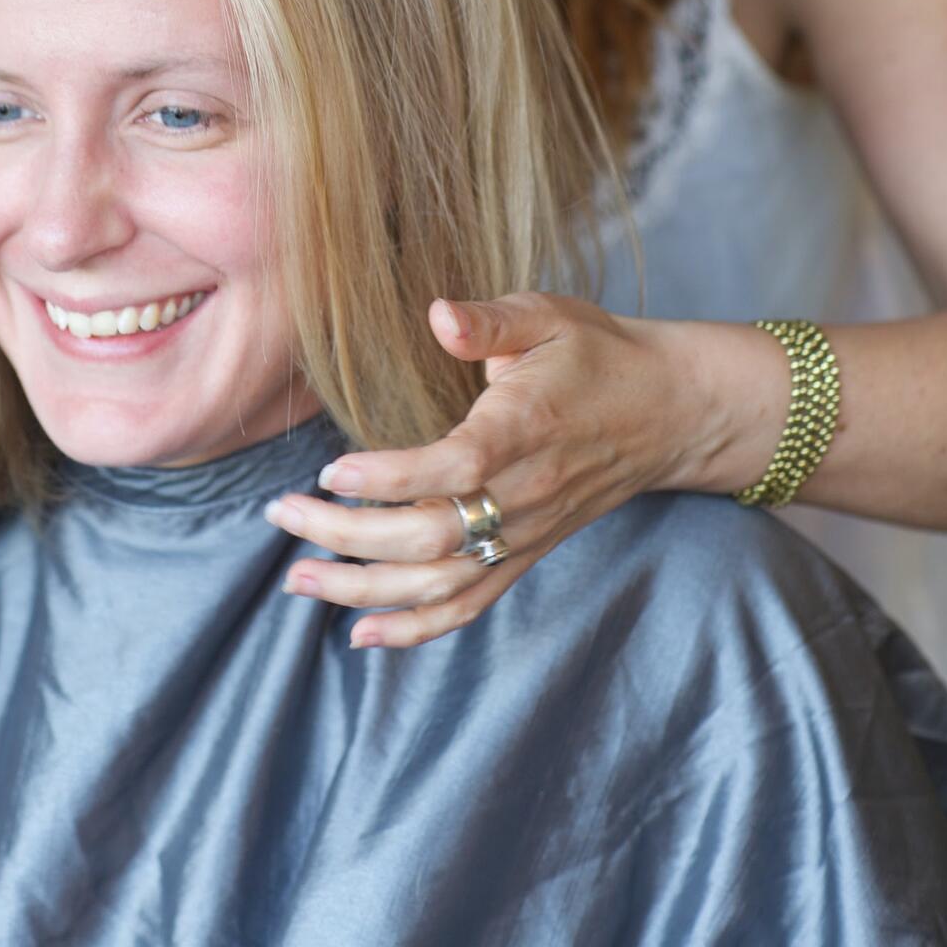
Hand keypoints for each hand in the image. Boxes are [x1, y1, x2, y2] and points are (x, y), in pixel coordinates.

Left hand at [267, 292, 691, 649]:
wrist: (666, 411)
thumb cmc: (595, 354)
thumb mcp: (547, 314)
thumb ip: (489, 320)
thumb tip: (439, 314)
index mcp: (525, 429)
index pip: (456, 468)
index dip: (392, 477)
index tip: (330, 471)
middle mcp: (525, 495)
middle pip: (432, 536)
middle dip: (348, 534)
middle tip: (280, 513)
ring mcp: (525, 535)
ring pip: (440, 584)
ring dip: (364, 590)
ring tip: (296, 578)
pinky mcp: (525, 556)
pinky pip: (468, 606)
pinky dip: (415, 629)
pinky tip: (359, 632)